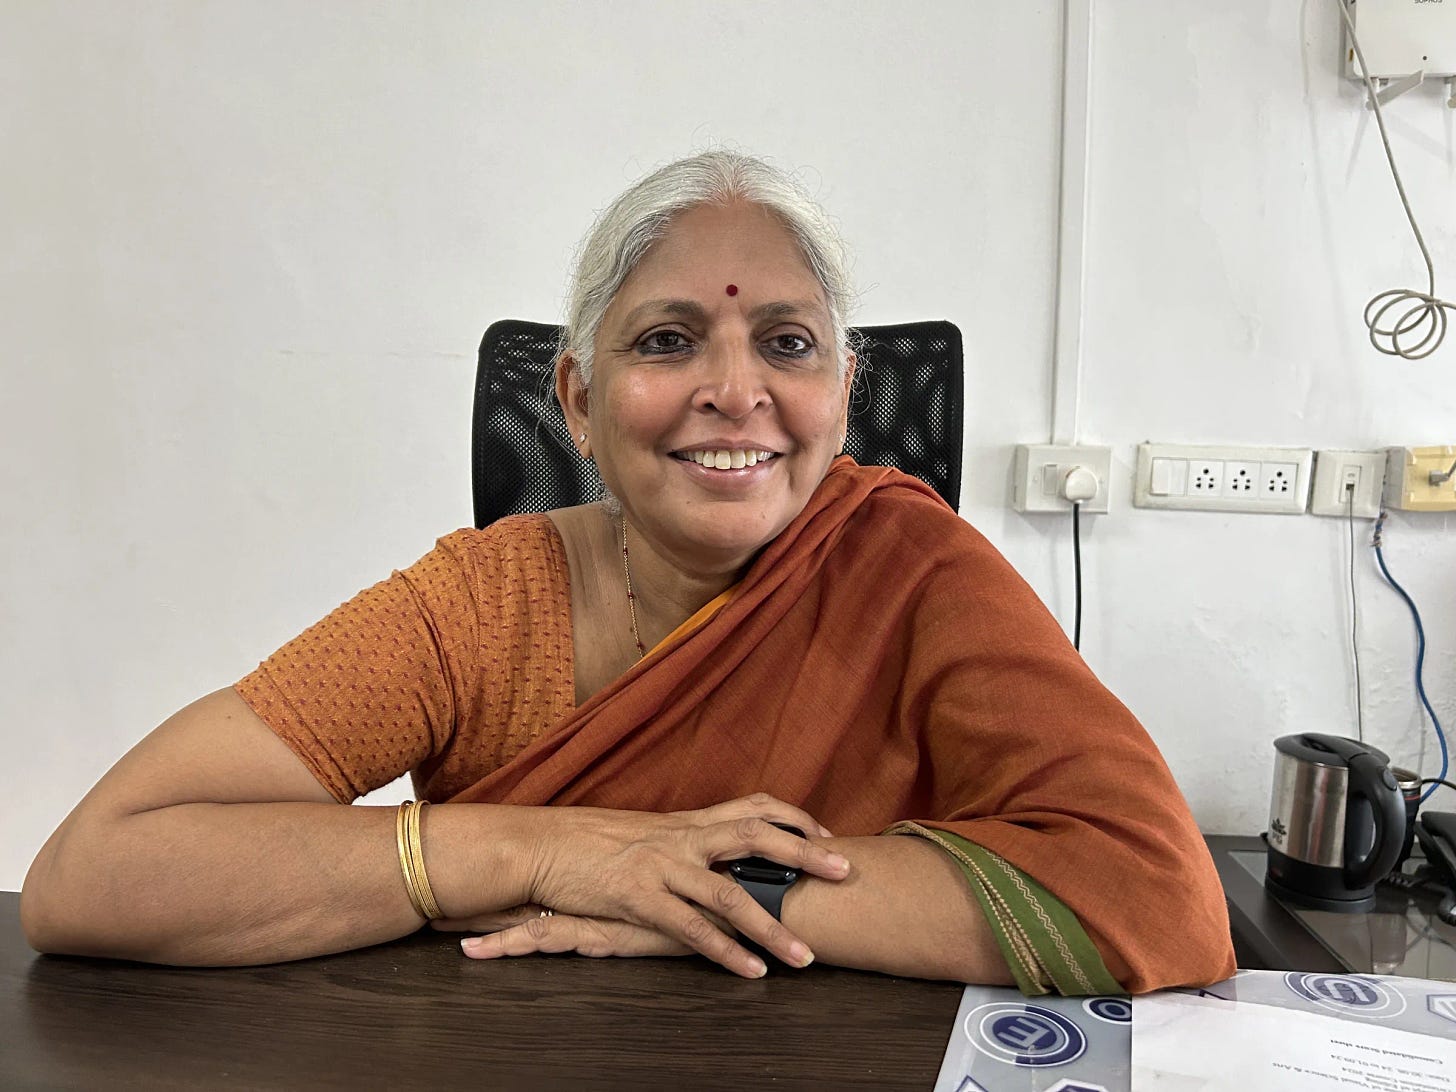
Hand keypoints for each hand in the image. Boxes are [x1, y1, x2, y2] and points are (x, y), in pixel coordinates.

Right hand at [474, 794, 849, 977]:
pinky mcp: (638, 897)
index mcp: (685, 821)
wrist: (538, 846)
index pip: (751, 806)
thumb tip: (714, 855)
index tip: (824, 834)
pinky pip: (692, 928)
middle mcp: (681, 837)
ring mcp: (661, 866)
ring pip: (730, 894)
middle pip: (755, 836)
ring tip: (805, 956)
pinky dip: (726, 952)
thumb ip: (682, 843)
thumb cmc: (589, 843)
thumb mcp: (644, 834)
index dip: (791, 817)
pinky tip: (751, 972)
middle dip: (804, 853)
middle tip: (846, 871)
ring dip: (772, 927)